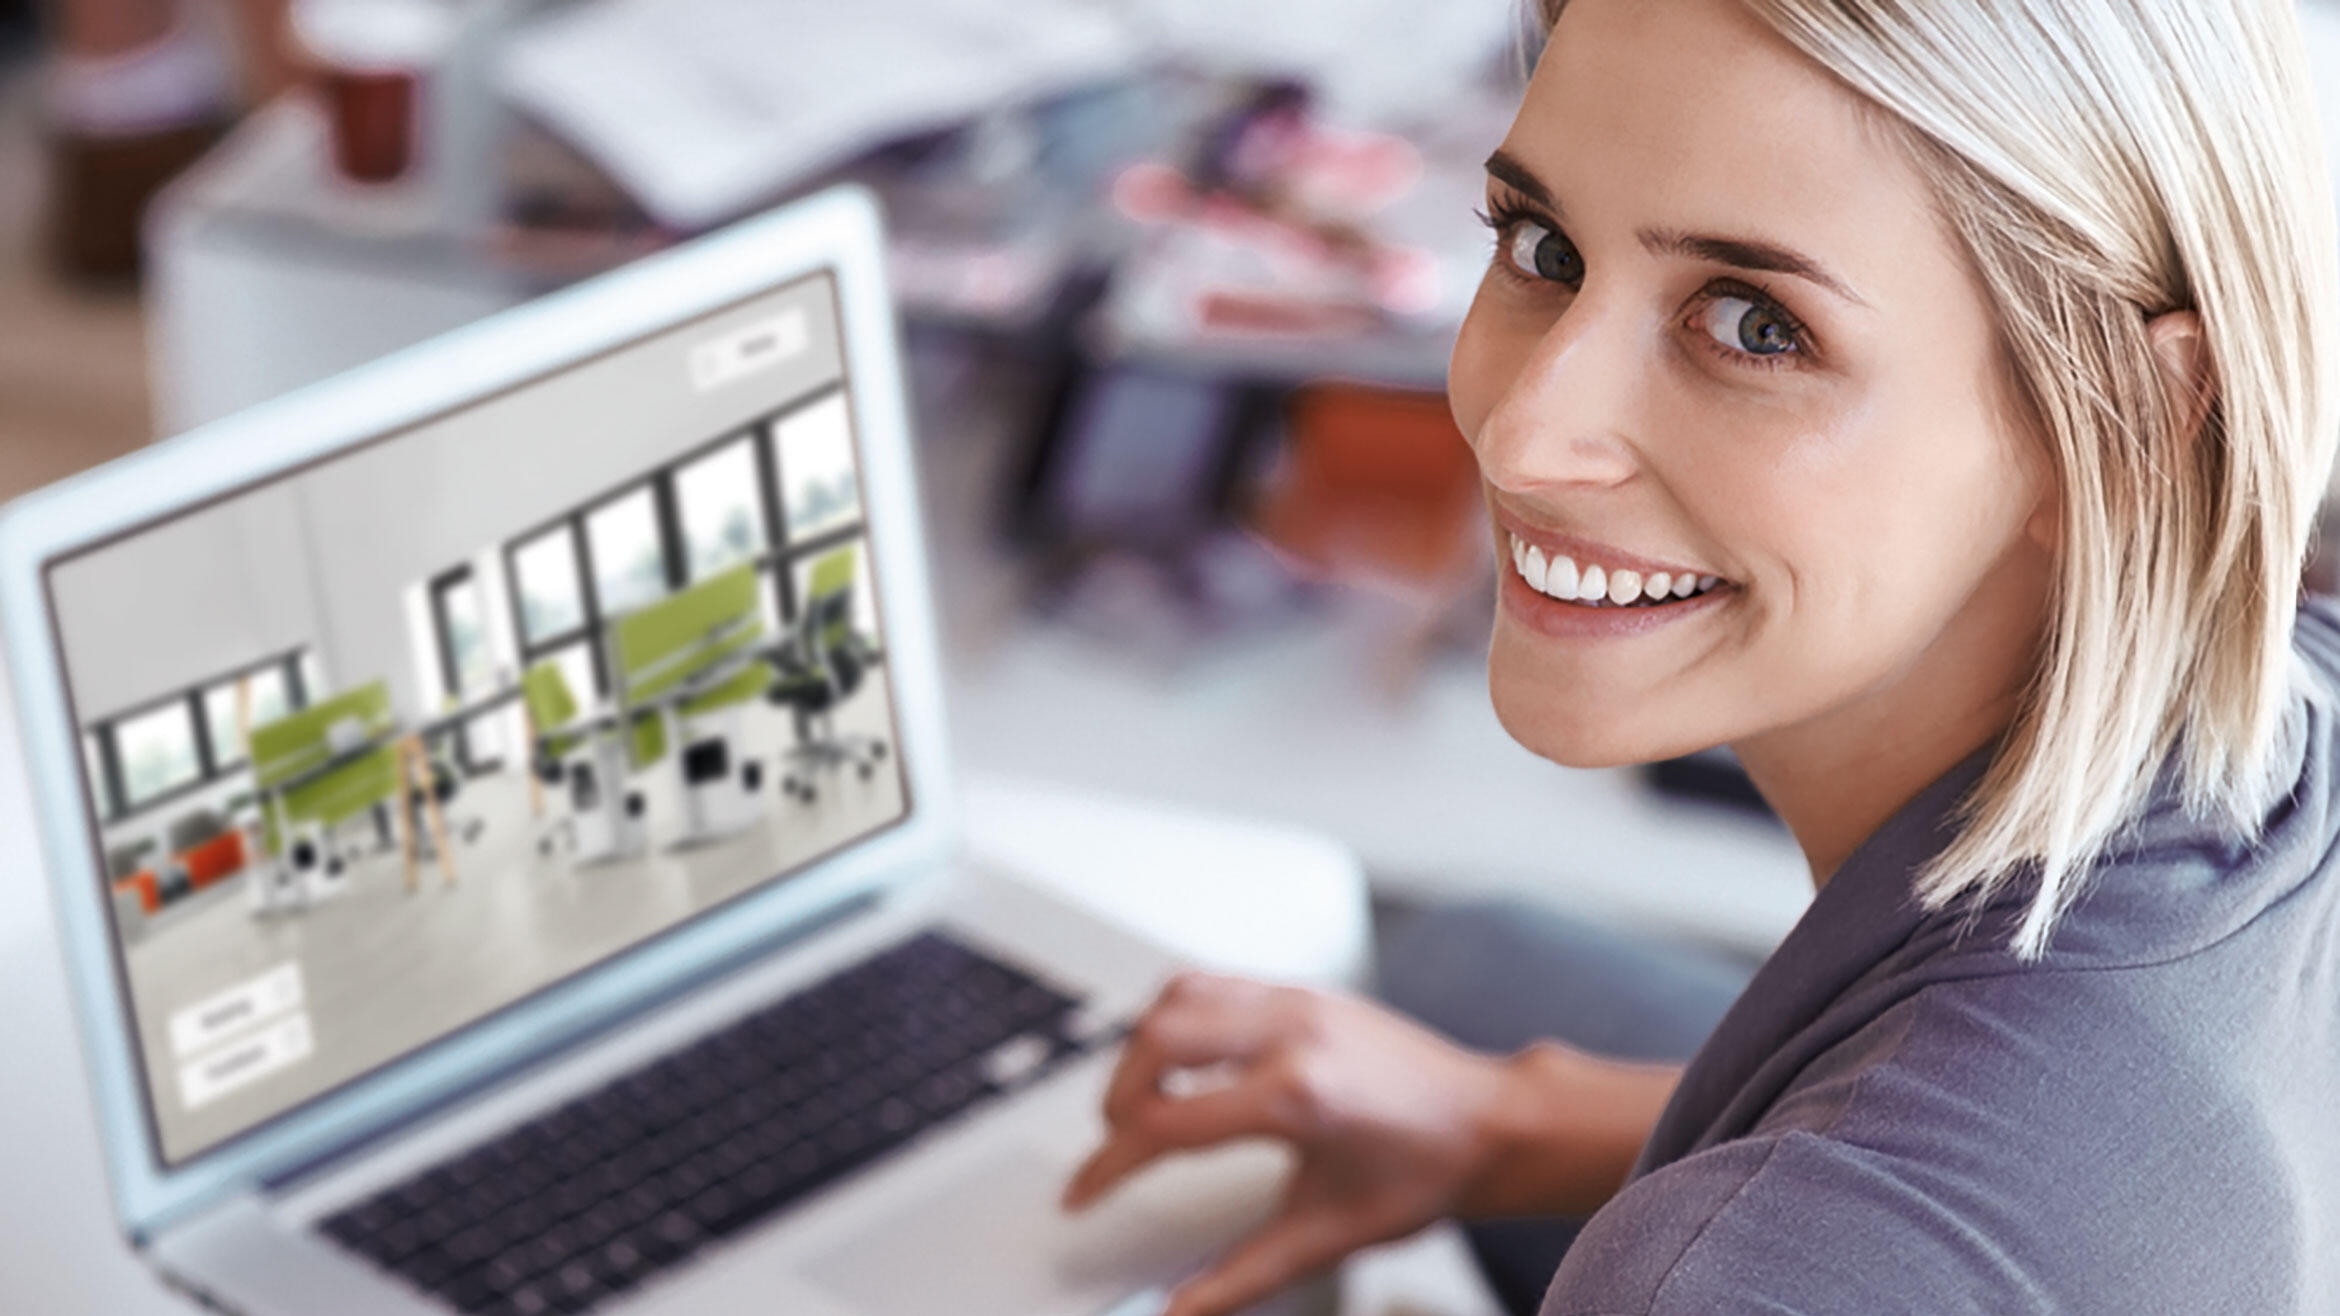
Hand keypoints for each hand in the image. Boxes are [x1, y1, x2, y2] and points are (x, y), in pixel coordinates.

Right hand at [1061, 972, 1517, 1315]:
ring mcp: (1297, 1001)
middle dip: (1115, 1098)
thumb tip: (1177, 1311)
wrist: (1490, 1123)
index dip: (1107, 1167)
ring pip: (1176, 998)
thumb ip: (1240, 1276)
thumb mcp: (1327, 1234)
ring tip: (1142, 1103)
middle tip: (1114, 1147)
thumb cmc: (1425, 1173)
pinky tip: (1183, 1064)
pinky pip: (1213, 984)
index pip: (1165, 1125)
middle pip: (1154, 1042)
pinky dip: (1178, 1020)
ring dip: (1140, 1050)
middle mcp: (1291, 1033)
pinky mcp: (1303, 991)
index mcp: (1296, 1096)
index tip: (1082, 1193)